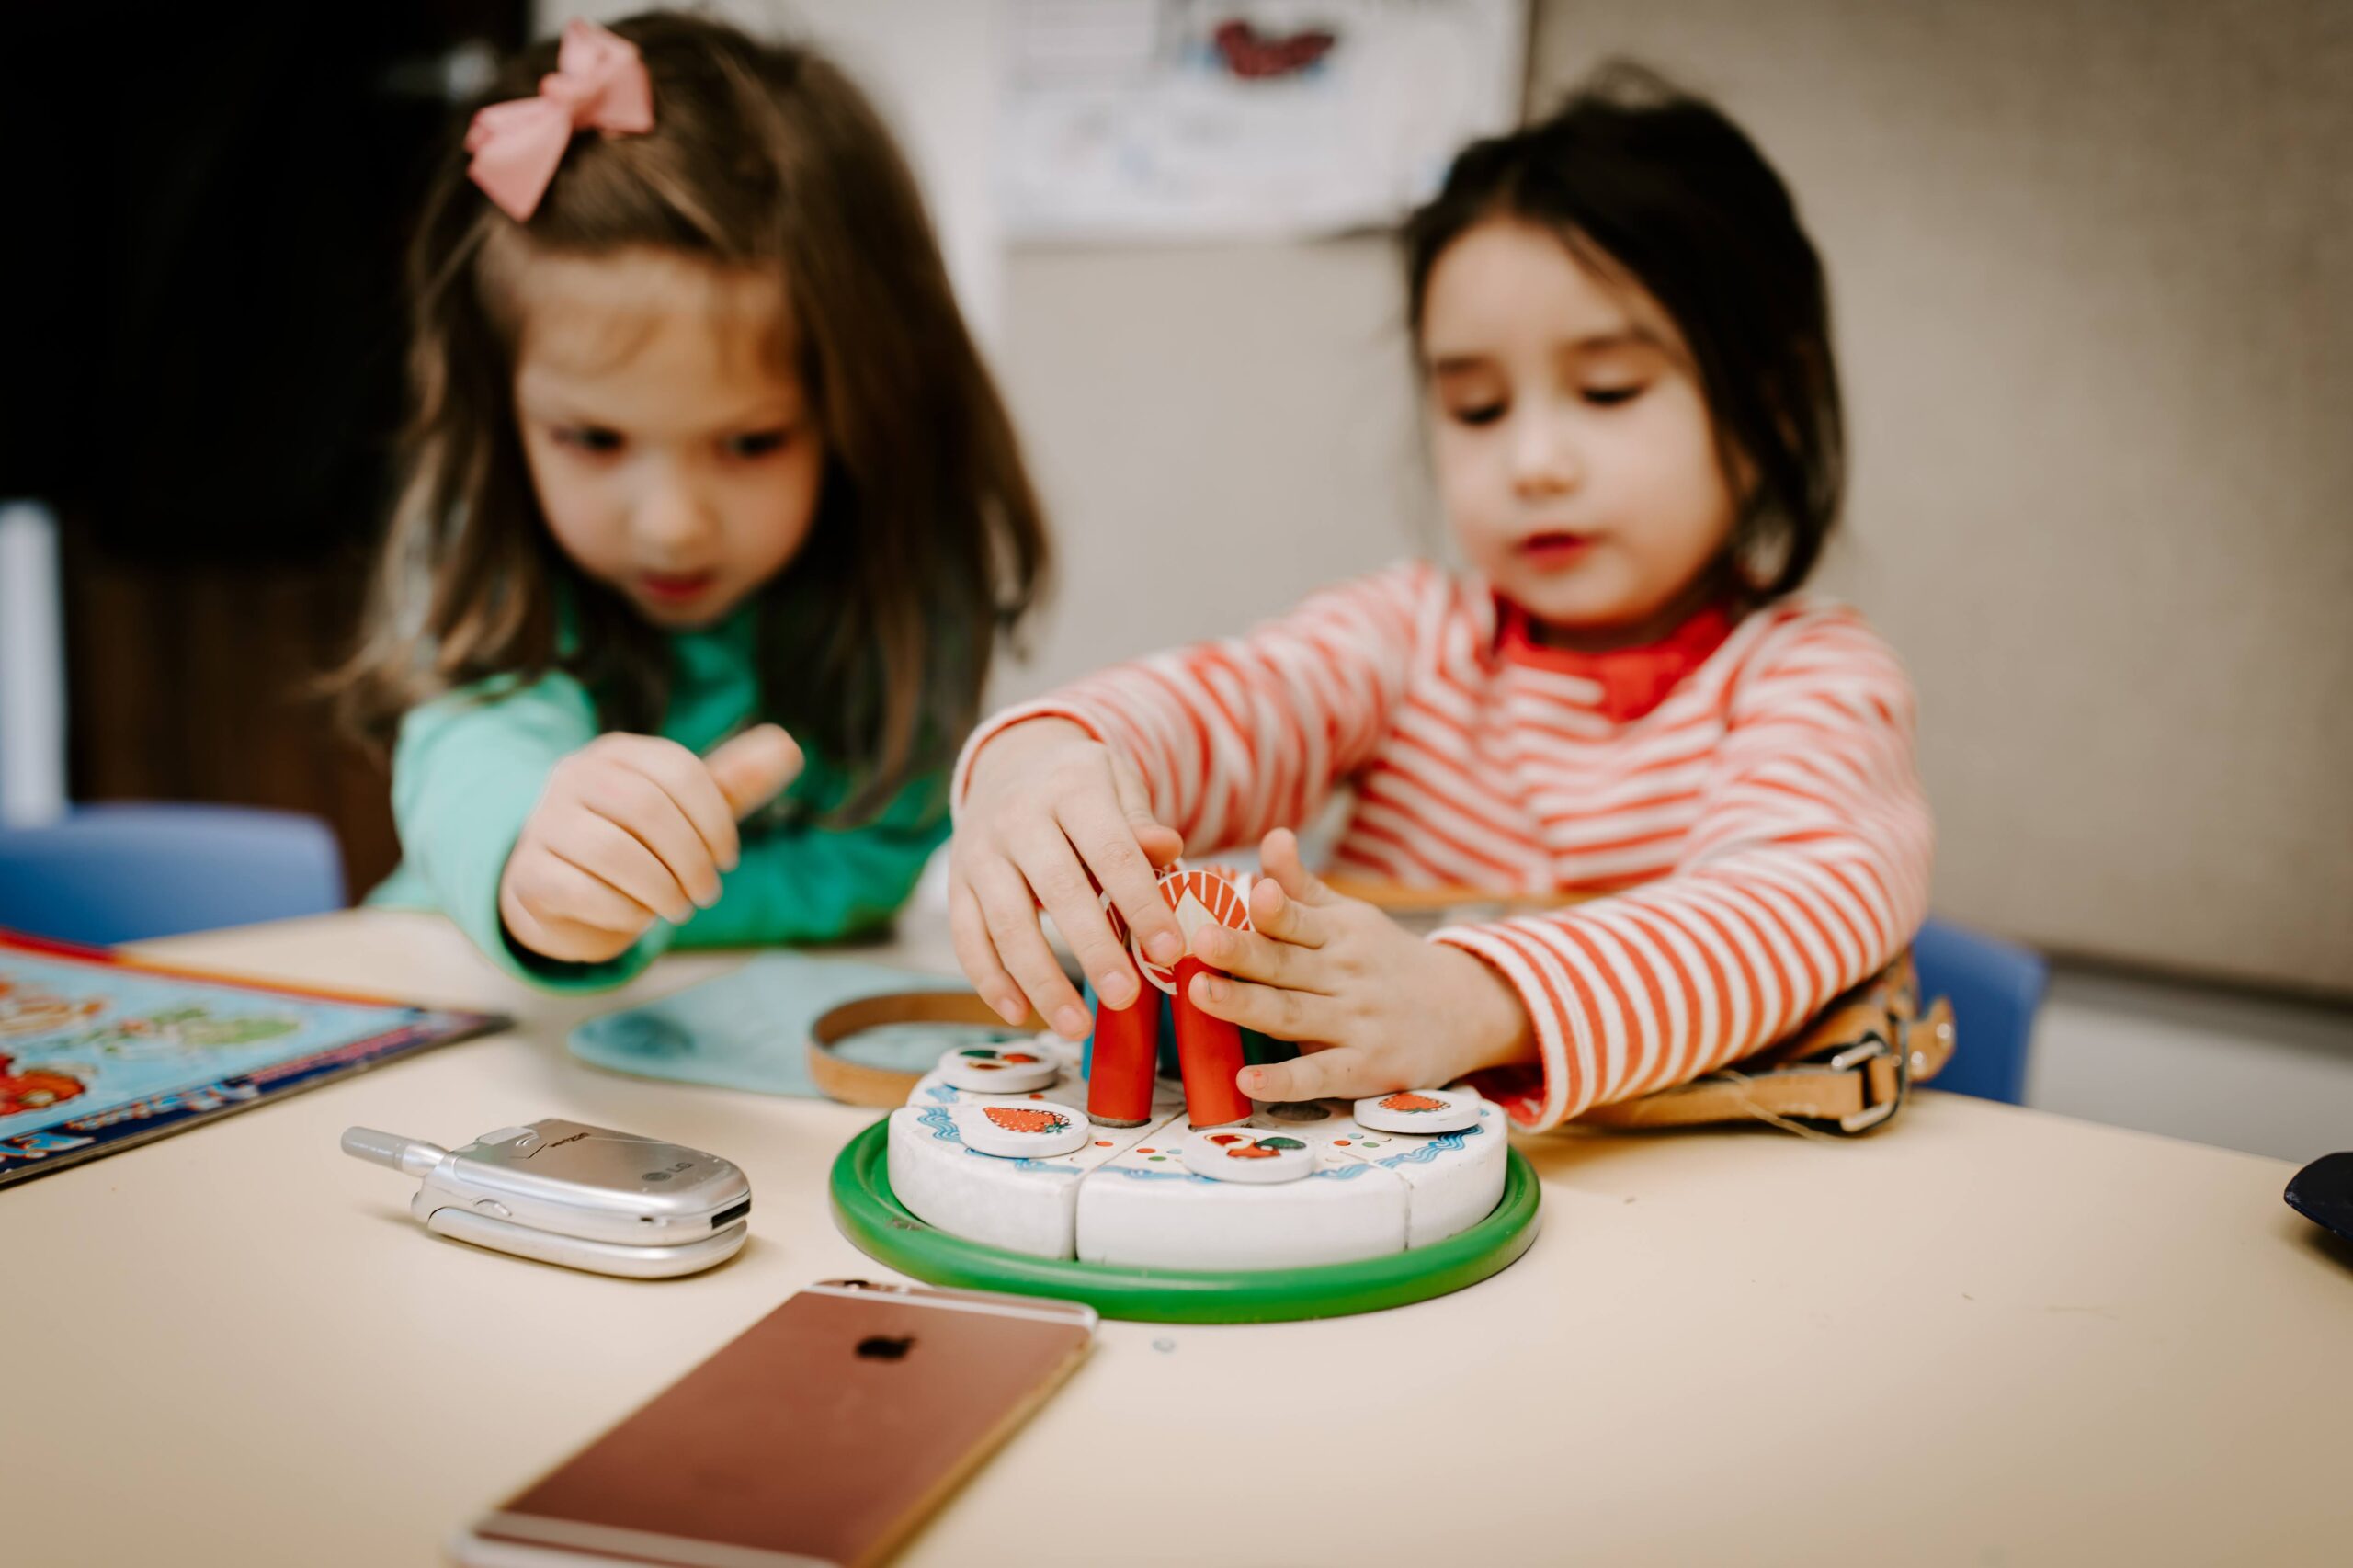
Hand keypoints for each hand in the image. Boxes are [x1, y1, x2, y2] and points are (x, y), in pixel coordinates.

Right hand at [499, 725, 803, 963]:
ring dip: (661, 889)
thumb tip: (790, 745)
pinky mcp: (529, 873)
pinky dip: (623, 911)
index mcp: (619, 753)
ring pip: (613, 851)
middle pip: (646, 808)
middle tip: (707, 893)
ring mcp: (545, 822)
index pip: (678, 770)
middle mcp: (575, 777)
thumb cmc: (638, 843)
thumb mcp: (688, 811)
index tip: (728, 859)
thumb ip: (734, 782)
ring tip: (678, 906)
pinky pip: (580, 890)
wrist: (564, 891)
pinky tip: (637, 916)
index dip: (716, 820)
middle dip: (690, 859)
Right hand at [949, 717, 1187, 1039]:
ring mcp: (979, 852)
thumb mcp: (1117, 784)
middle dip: (1092, 949)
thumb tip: (1168, 849)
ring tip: (1077, 1026)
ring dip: (1041, 980)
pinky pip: (967, 938)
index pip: (1112, 851)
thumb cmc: (1081, 787)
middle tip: (1124, 997)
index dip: (1141, 903)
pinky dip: (990, 981)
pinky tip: (1020, 1012)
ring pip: (1007, 923)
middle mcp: (1018, 819)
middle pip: (1057, 890)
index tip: (1170, 951)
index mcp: (1071, 790)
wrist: (1012, 764)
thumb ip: (1141, 822)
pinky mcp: (955, 883)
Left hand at [1183, 828, 1535, 1100]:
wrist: (1464, 1009)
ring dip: (1246, 1006)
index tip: (1247, 893)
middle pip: (1287, 965)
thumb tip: (1272, 837)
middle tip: (1201, 941)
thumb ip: (1302, 886)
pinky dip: (1284, 1080)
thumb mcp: (1351, 917)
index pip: (1301, 920)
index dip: (1275, 908)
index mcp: (1340, 934)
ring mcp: (1356, 1023)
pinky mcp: (1365, 1069)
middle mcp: (1346, 975)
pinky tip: (1247, 1080)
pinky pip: (1319, 1074)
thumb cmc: (1385, 960)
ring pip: (1292, 1015)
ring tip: (1199, 995)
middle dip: (1244, 952)